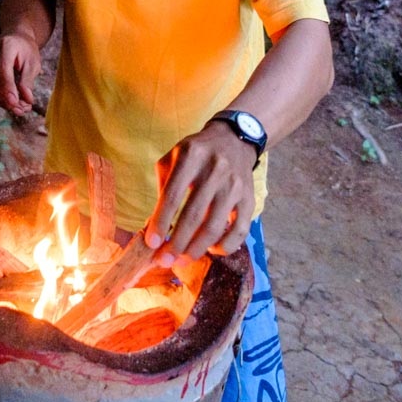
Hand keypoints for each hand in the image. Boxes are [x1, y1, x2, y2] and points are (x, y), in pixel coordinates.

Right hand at [0, 34, 41, 116]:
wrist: (16, 39)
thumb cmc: (26, 50)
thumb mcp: (33, 62)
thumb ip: (28, 80)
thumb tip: (27, 99)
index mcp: (6, 45)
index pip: (3, 69)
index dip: (8, 87)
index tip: (15, 102)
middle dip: (7, 98)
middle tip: (23, 110)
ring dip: (3, 101)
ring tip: (20, 109)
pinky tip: (11, 104)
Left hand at [146, 121, 256, 260]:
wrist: (234, 139)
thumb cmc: (196, 153)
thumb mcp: (173, 157)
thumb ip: (162, 187)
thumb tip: (153, 226)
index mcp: (191, 157)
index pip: (173, 196)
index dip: (160, 222)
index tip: (151, 243)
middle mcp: (215, 170)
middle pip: (193, 216)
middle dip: (176, 244)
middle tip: (165, 261)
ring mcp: (234, 185)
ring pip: (215, 227)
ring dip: (196, 250)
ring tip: (182, 261)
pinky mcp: (249, 198)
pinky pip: (239, 230)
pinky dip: (224, 246)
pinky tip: (211, 250)